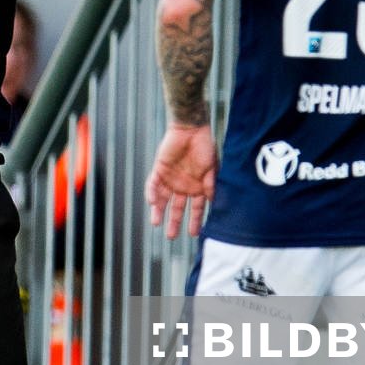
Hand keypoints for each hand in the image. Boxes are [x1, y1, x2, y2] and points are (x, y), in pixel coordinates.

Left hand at [145, 124, 216, 239]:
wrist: (191, 128)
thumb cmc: (204, 147)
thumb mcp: (212, 168)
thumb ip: (210, 185)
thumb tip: (213, 203)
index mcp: (197, 187)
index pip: (196, 209)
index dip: (195, 221)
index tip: (195, 234)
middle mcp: (183, 186)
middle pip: (177, 208)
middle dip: (174, 222)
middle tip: (171, 236)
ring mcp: (170, 179)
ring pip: (162, 200)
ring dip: (159, 211)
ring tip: (156, 223)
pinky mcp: (159, 170)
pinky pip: (153, 184)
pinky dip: (152, 193)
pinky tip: (152, 202)